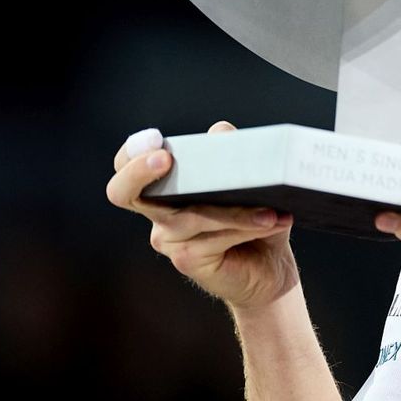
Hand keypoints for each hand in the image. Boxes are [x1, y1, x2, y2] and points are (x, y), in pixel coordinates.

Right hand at [106, 121, 298, 312]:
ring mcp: (169, 240)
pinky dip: (247, 227)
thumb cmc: (257, 222)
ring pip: (193, 214)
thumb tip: (219, 131)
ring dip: (236, 210)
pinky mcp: (187, 260)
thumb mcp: (250, 183)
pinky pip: (214, 238)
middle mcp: (158, 215)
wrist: (270, 270)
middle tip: (165, 158)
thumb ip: (232, 155)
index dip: (131, 154)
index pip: (126, 167)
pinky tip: (273, 222)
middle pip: (126, 192)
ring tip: (272, 209)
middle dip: (141, 171)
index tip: (154, 140)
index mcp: (166, 190)